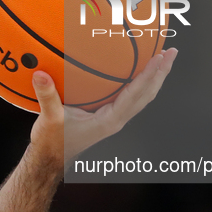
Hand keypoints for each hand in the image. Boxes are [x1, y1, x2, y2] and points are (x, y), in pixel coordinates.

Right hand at [28, 48, 178, 171]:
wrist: (51, 159)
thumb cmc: (52, 141)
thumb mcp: (48, 118)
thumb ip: (46, 96)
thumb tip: (39, 73)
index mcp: (109, 120)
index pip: (135, 94)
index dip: (149, 75)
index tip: (160, 58)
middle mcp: (117, 119)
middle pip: (147, 94)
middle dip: (161, 73)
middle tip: (172, 52)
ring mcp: (115, 118)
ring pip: (142, 96)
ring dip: (155, 77)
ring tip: (163, 57)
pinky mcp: (109, 116)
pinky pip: (131, 96)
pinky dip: (140, 81)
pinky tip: (137, 70)